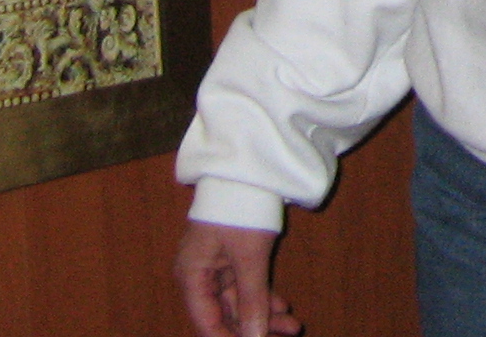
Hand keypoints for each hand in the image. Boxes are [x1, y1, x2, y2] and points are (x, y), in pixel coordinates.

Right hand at [176, 220, 300, 336]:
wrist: (250, 166)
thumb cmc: (242, 209)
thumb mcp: (250, 258)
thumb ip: (252, 300)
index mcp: (192, 277)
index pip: (207, 323)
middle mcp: (199, 275)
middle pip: (224, 314)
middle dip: (256, 327)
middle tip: (289, 333)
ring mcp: (216, 265)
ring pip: (238, 301)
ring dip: (264, 313)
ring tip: (294, 325)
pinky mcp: (232, 255)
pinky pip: (245, 284)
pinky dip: (262, 295)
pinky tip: (282, 306)